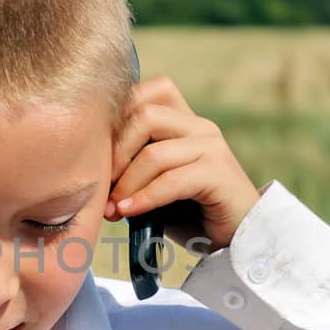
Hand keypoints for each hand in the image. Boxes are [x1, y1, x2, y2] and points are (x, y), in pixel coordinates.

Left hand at [105, 75, 260, 252]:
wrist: (238, 239)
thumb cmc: (190, 213)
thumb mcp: (155, 183)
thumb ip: (132, 167)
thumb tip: (90, 166)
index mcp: (184, 121)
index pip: (149, 90)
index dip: (119, 114)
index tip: (99, 152)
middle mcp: (199, 127)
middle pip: (145, 115)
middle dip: (116, 152)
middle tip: (103, 185)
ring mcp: (212, 147)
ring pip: (155, 153)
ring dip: (126, 183)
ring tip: (112, 209)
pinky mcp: (219, 173)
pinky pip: (171, 180)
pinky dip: (144, 198)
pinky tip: (128, 212)